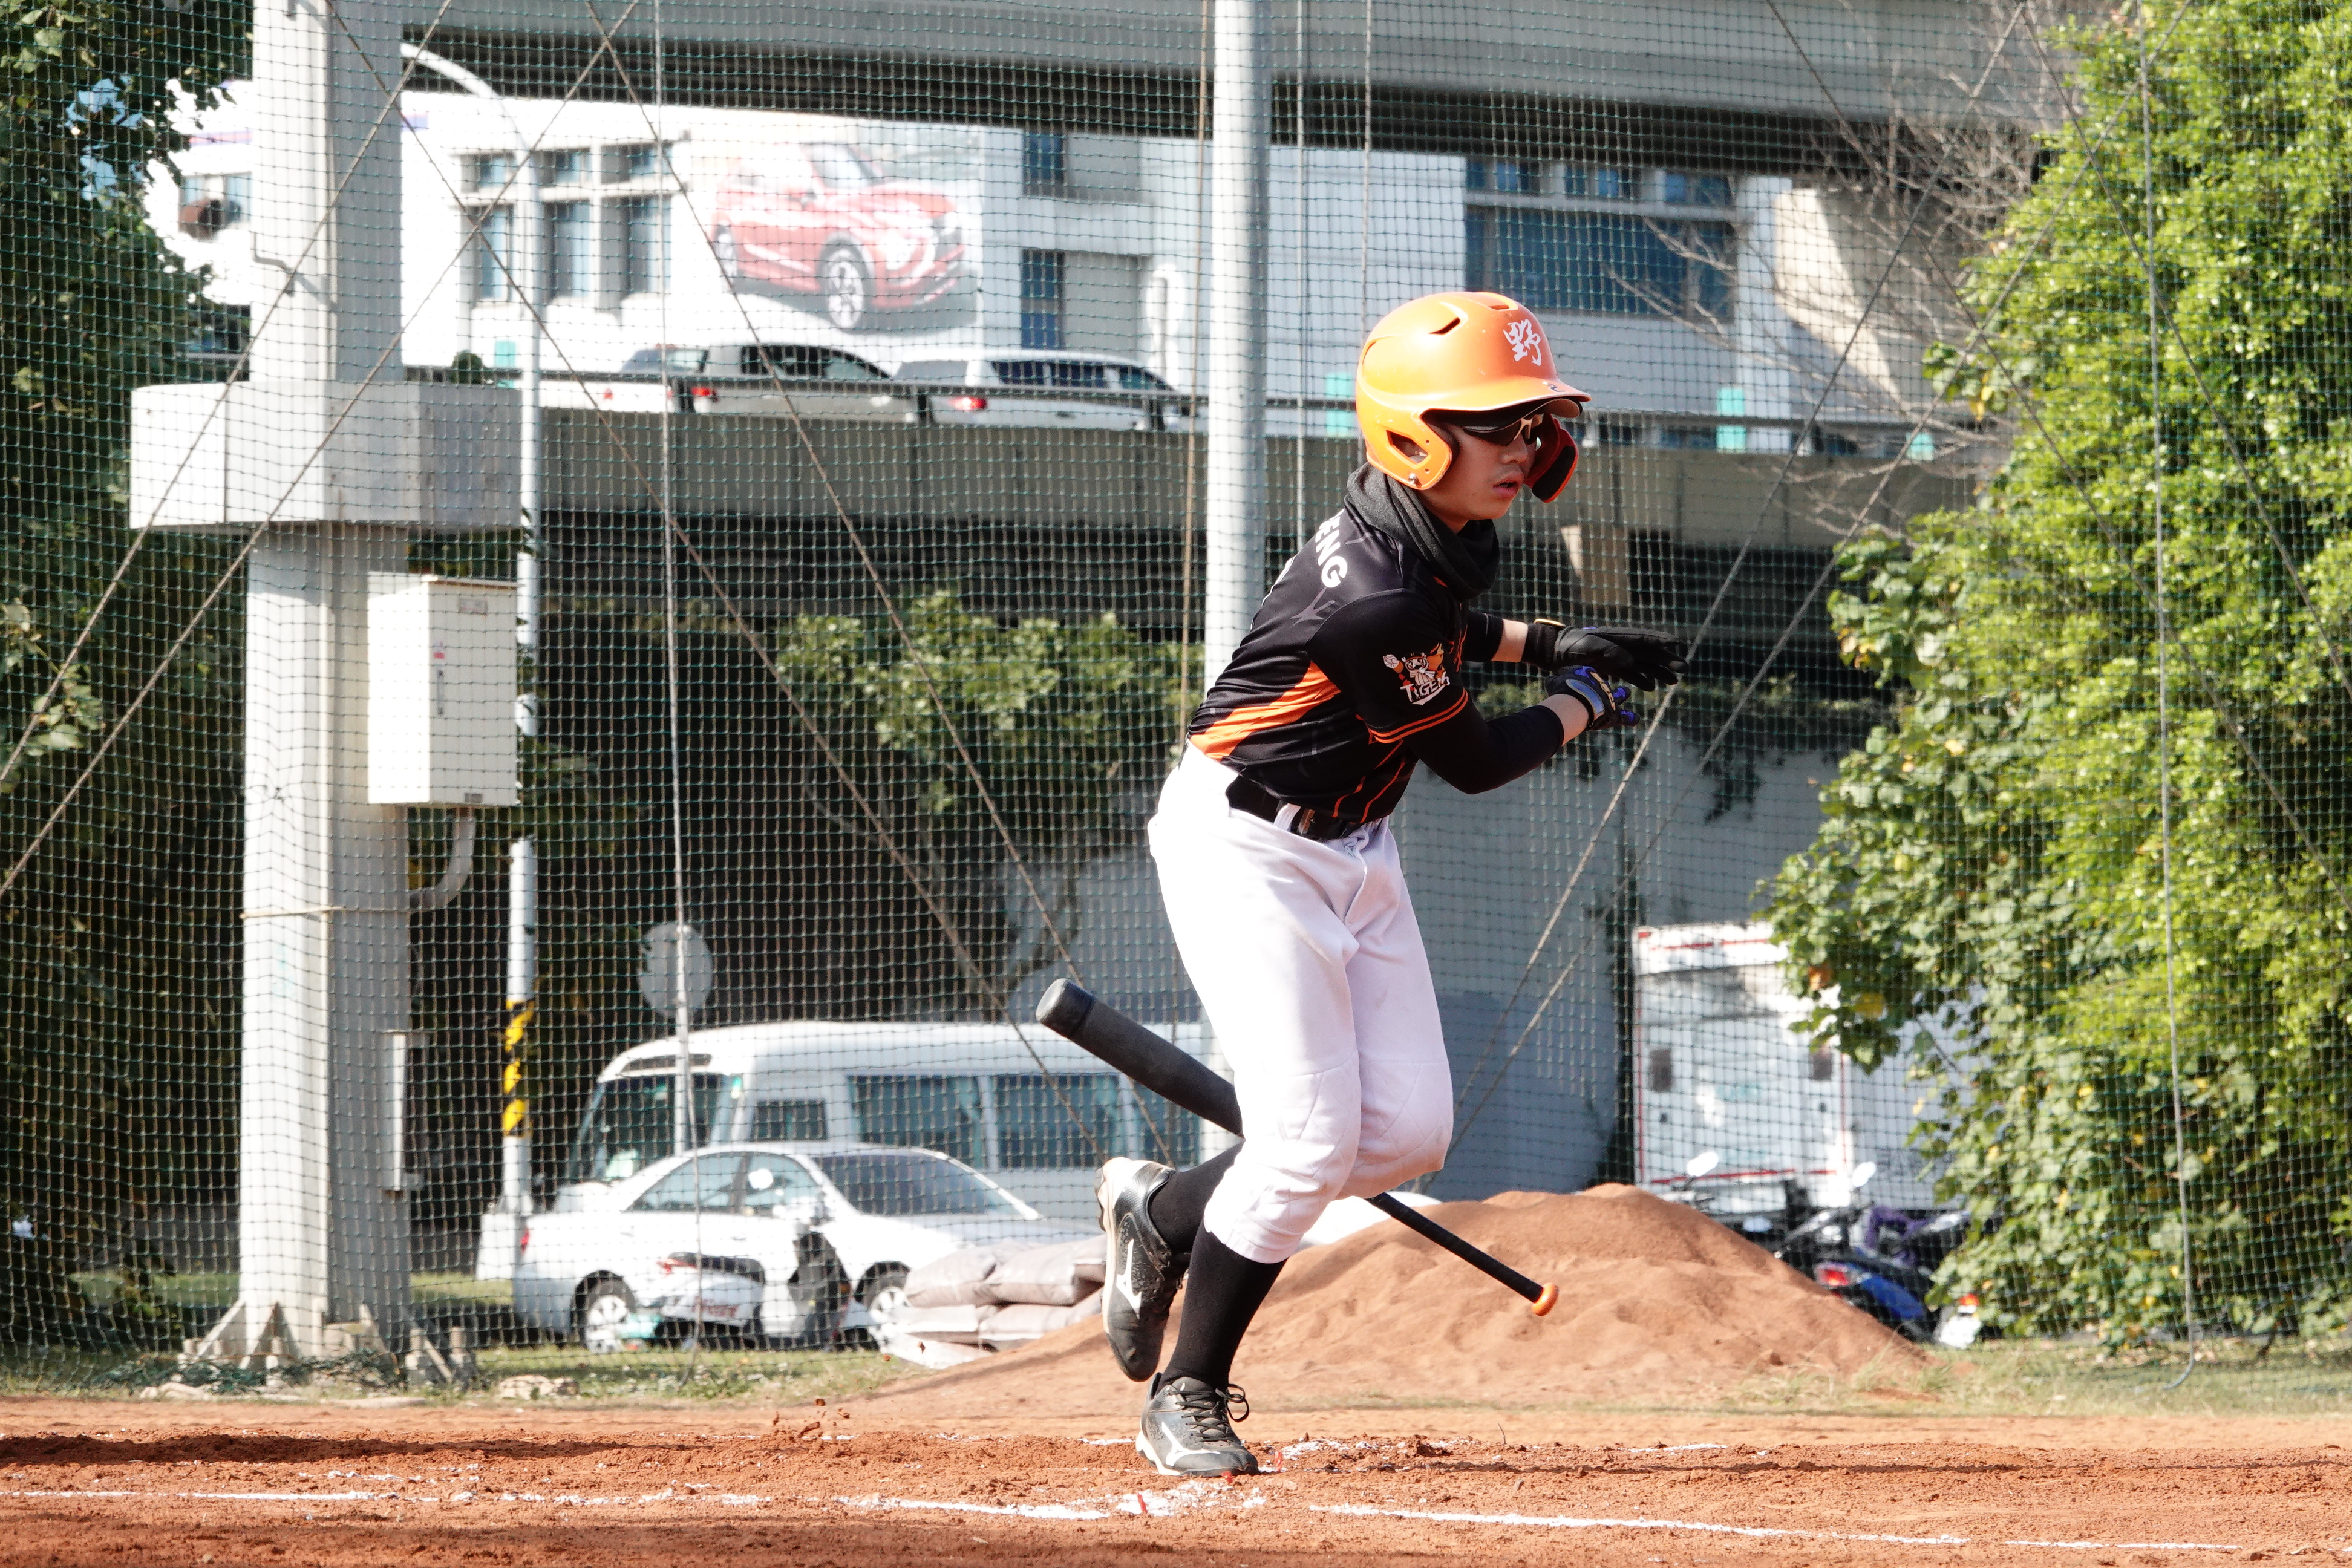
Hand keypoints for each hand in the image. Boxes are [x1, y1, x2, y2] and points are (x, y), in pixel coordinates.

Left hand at [1521, 622, 1687, 688]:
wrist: (1552, 651)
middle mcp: (1620, 646)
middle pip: (1648, 653)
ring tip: (1674, 681)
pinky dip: (1640, 680)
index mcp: (1617, 637)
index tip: (1679, 643)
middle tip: (1684, 668)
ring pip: (1642, 665)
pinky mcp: (1608, 667)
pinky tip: (1651, 688)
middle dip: (1666, 660)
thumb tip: (1630, 660)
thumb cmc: (1568, 646)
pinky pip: (1628, 674)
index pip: (1645, 639)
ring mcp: (1615, 657)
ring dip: (1657, 672)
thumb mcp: (1587, 646)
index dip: (1662, 641)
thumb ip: (1608, 651)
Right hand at [1546, 665, 1639, 729]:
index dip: (1584, 679)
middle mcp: (1602, 684)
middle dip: (1604, 682)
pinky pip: (1625, 717)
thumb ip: (1554, 681)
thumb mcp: (1555, 683)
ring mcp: (1610, 698)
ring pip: (1619, 695)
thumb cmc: (1564, 692)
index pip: (1588, 675)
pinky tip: (1635, 719)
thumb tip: (1550, 680)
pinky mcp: (1615, 713)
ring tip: (1627, 692)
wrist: (1577, 703)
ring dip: (1622, 694)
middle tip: (1605, 681)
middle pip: (1605, 682)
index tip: (1581, 682)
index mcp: (1587, 675)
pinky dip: (1630, 718)